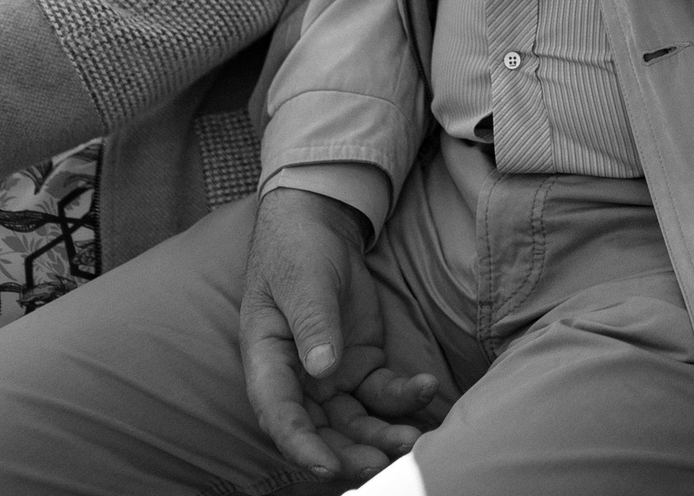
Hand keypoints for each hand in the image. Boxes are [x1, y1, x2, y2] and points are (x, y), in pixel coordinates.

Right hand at [240, 188, 445, 479]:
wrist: (320, 227)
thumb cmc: (297, 251)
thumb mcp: (302, 280)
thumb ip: (312, 322)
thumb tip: (321, 368)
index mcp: (268, 362)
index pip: (279, 413)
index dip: (300, 444)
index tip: (326, 466)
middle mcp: (298, 380)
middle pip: (320, 430)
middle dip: (349, 454)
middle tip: (382, 463)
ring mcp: (331, 377)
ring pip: (354, 422)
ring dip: (380, 436)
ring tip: (412, 440)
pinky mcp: (362, 367)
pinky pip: (382, 394)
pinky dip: (403, 398)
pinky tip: (425, 388)